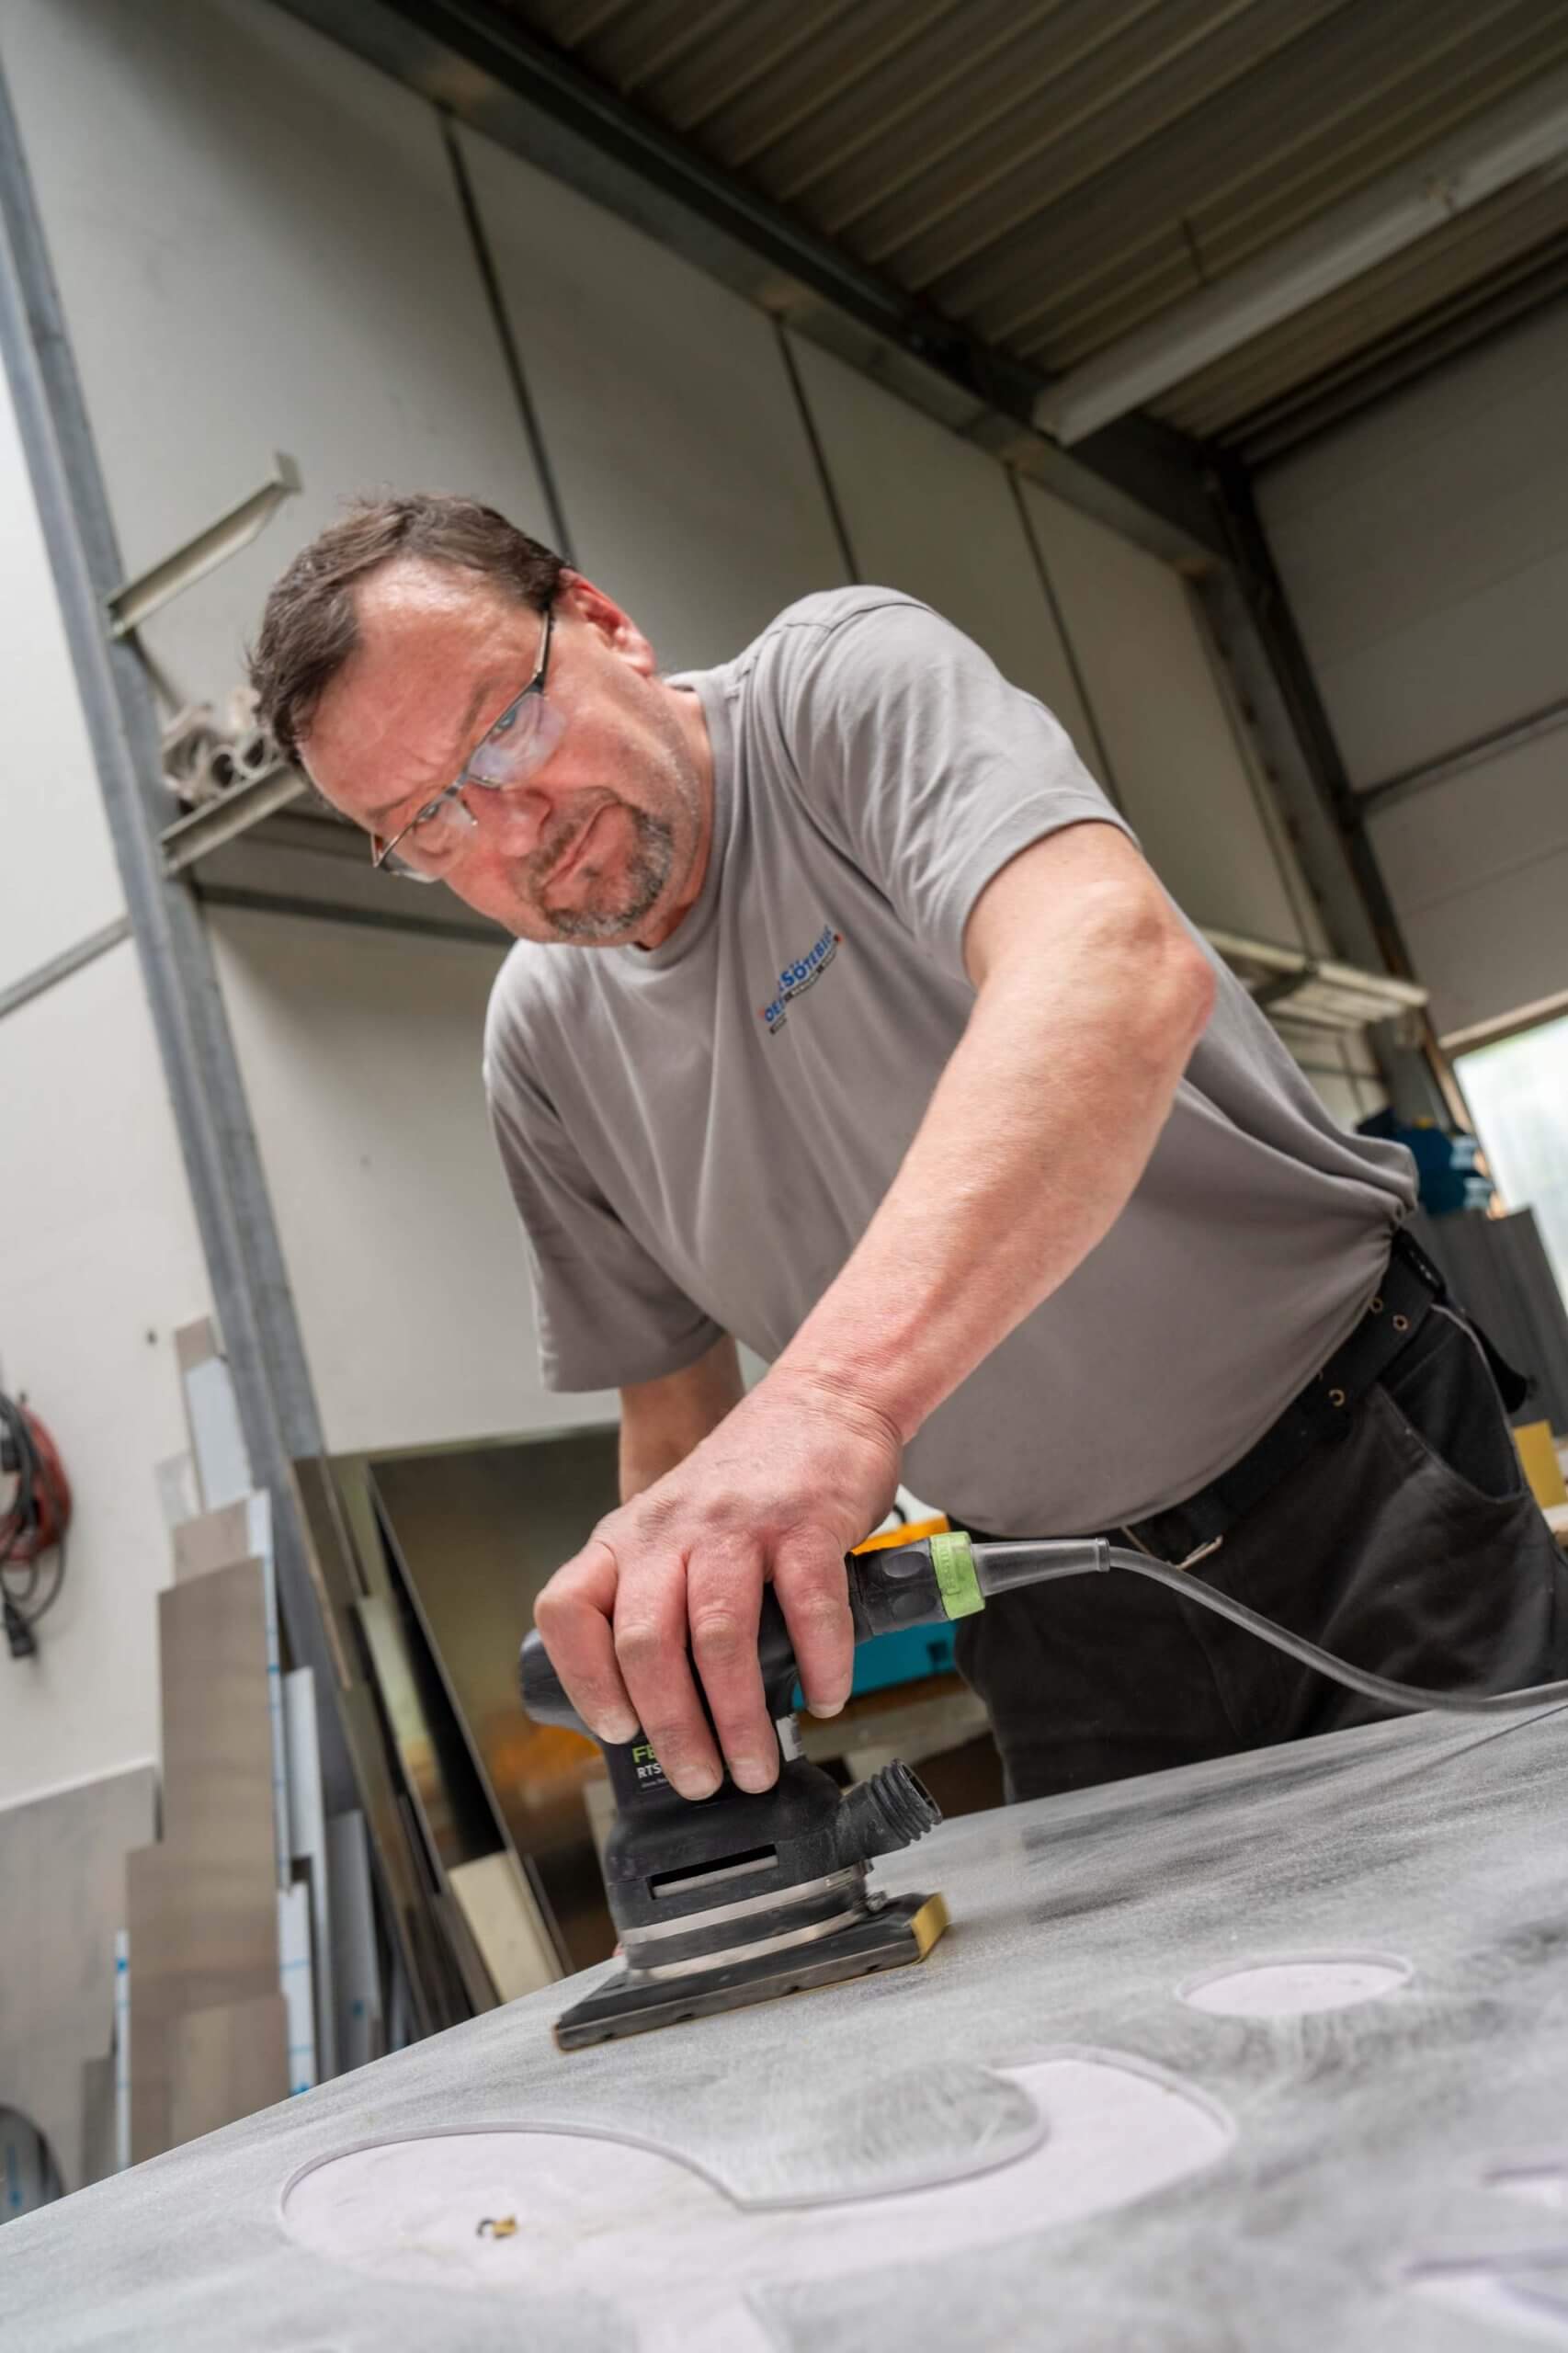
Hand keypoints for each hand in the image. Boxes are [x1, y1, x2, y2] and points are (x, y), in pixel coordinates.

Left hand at [532, 1371, 900, 1797]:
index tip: (614, 1729)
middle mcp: (671, 1529)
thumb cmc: (753, 1476)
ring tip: (756, 1765)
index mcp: (628, 1536)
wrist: (826, 1396)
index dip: (582, 1677)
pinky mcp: (805, 1522)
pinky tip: (826, 1698)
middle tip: (699, 1778)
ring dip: (739, 1719)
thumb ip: (662, 1592)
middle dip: (672, 1730)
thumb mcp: (677, 1524)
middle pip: (647, 1644)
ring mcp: (737, 1525)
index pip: (569, 1608)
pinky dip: (820, 1667)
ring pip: (719, 1638)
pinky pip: (808, 1609)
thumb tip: (665, 1700)